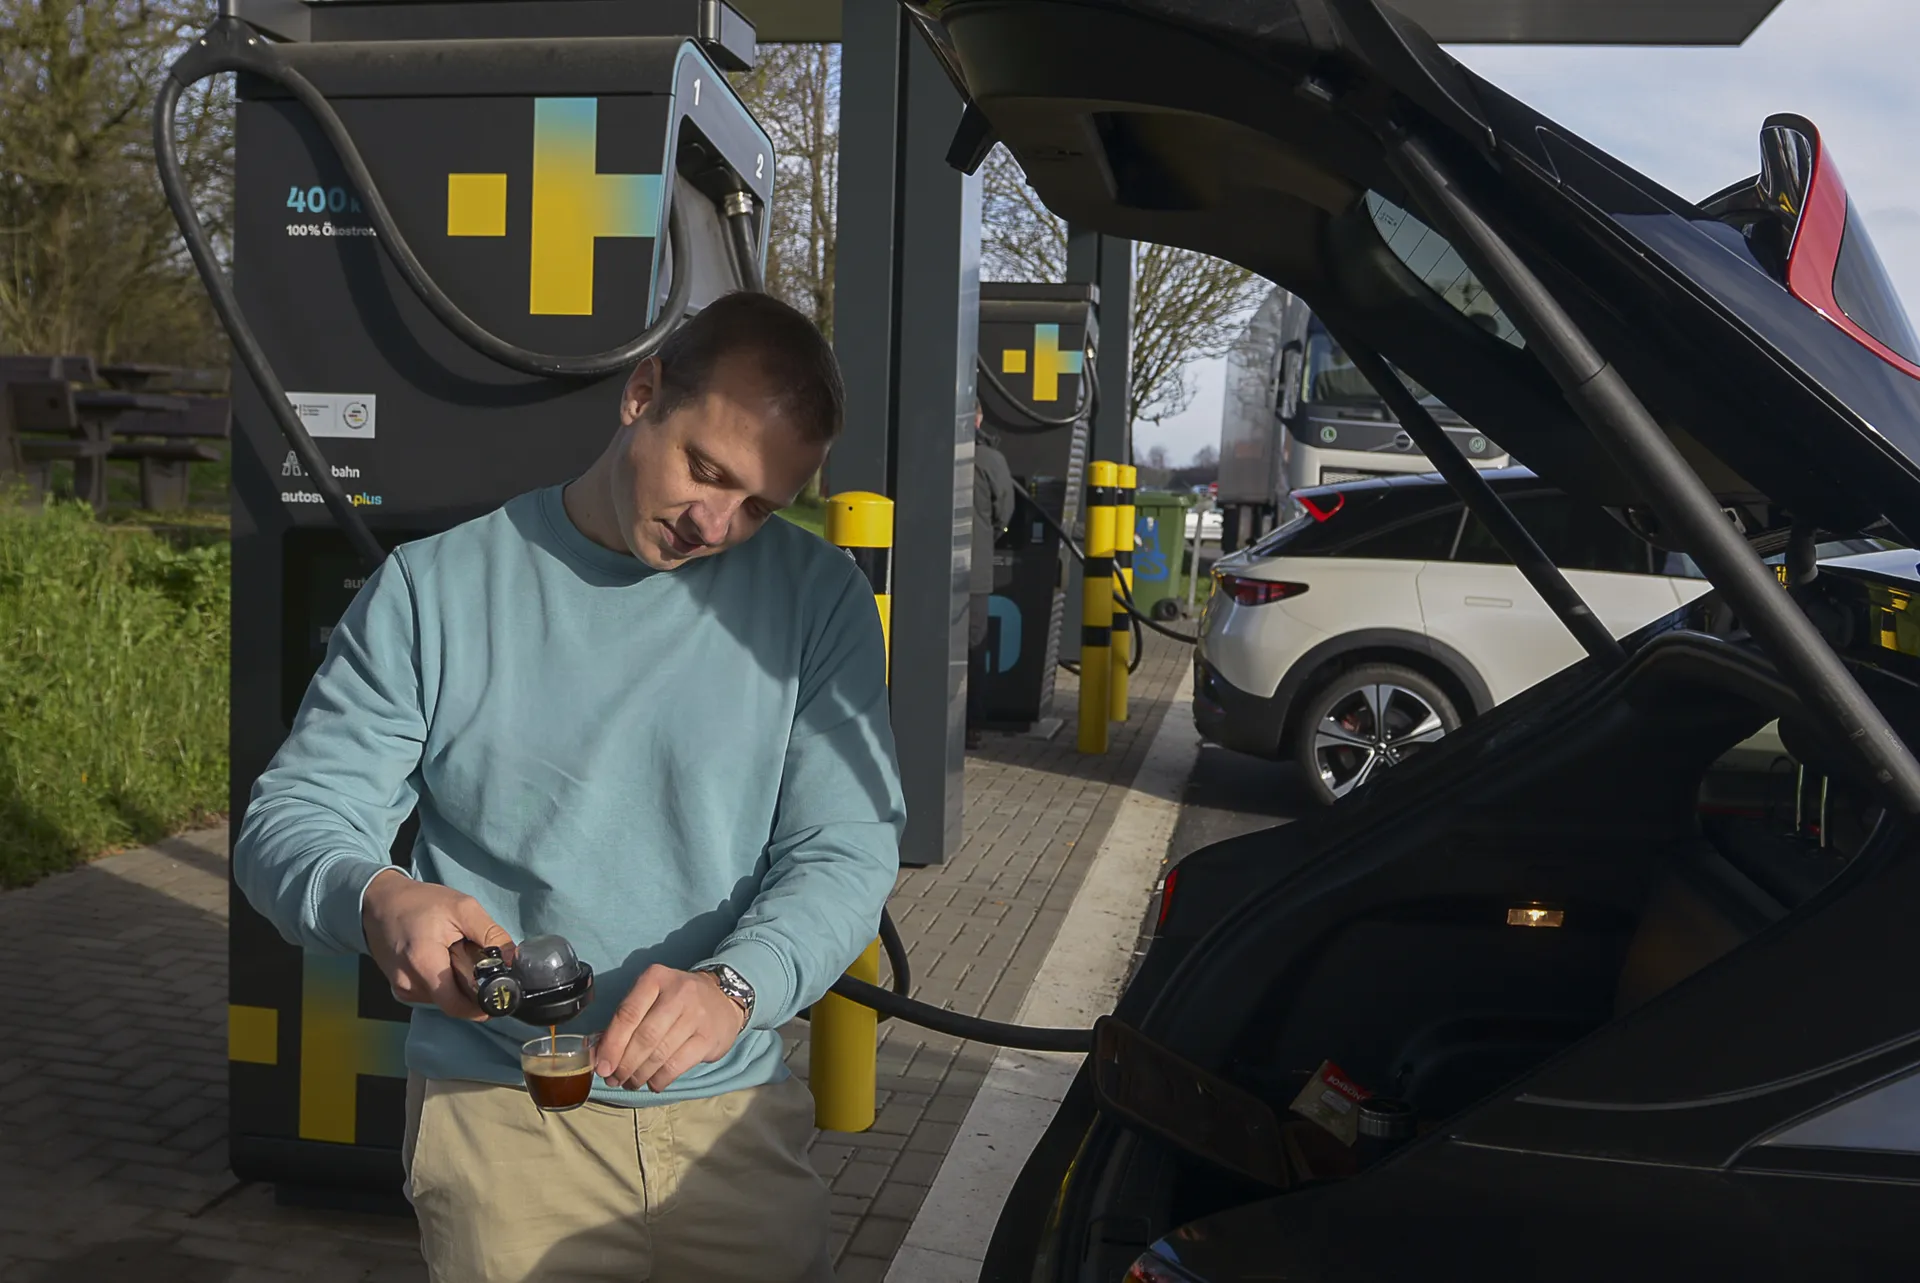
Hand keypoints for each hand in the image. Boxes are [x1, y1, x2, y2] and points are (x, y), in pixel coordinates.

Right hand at [362, 868, 512, 1020]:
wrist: (379, 902)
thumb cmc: (420, 902)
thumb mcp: (463, 908)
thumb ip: (491, 933)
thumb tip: (512, 958)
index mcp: (424, 963)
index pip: (456, 1004)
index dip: (479, 1005)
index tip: (495, 996)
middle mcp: (408, 983)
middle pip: (450, 1003)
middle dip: (468, 990)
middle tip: (476, 967)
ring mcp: (400, 987)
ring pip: (439, 999)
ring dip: (453, 985)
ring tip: (454, 957)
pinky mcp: (397, 987)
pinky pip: (427, 994)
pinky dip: (439, 982)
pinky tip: (440, 961)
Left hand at [594, 965, 748, 1091]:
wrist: (722, 999)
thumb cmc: (676, 1001)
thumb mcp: (651, 997)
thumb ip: (626, 1021)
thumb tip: (599, 1054)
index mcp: (655, 978)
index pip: (628, 1014)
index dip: (612, 1044)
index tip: (602, 1066)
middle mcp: (679, 992)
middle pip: (644, 1037)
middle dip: (624, 1064)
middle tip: (614, 1079)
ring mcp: (697, 1015)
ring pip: (659, 1054)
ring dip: (640, 1074)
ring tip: (630, 1083)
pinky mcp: (709, 1038)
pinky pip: (677, 1065)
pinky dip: (660, 1079)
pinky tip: (653, 1082)